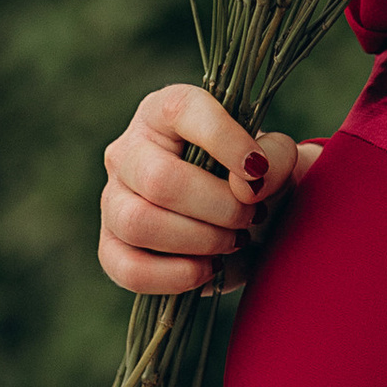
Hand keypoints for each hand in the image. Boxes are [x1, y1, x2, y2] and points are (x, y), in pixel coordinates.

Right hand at [97, 85, 321, 294]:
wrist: (245, 222)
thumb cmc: (254, 180)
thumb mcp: (275, 160)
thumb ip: (274, 158)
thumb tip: (245, 185)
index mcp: (166, 111)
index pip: (183, 110)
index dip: (224, 140)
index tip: (257, 171)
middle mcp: (129, 149)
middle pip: (159, 179)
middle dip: (219, 207)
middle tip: (251, 216)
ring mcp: (113, 198)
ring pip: (139, 223)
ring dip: (199, 240)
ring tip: (232, 241)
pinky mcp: (111, 245)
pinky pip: (126, 268)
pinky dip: (174, 276)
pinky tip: (207, 268)